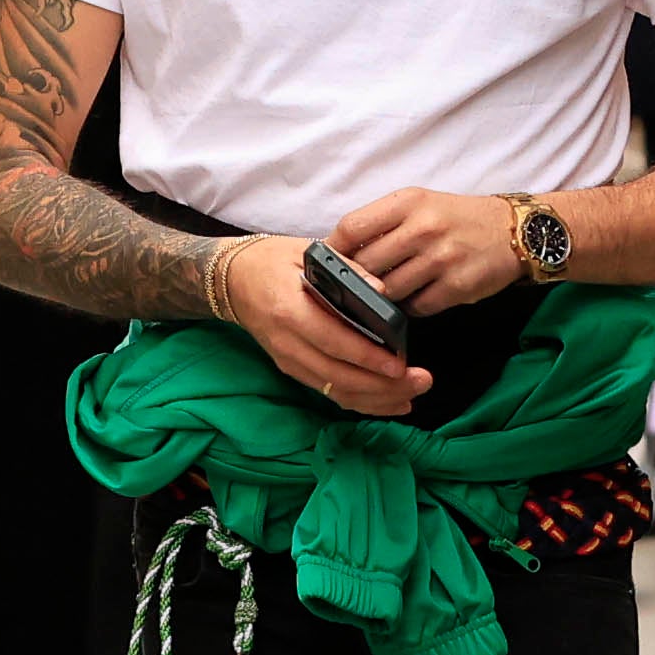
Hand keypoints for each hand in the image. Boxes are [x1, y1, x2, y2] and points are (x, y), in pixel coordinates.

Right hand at [213, 230, 422, 415]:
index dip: (367, 357)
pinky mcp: (293, 370)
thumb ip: (347, 270)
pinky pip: (329, 393)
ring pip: (336, 391)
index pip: (333, 341)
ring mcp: (288, 361)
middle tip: (421, 382)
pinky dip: (361, 402)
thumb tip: (383, 292)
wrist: (233, 281)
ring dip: (377, 399)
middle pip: (338, 376)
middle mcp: (287, 342)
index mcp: (290, 310)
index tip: (400, 365)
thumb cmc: (272, 261)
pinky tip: (390, 402)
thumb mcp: (307, 252)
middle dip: (383, 386)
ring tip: (413, 396)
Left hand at [325, 183, 521, 315]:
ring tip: (388, 293)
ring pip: (388, 291)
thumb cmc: (456, 218)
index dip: (333, 251)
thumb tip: (338, 254)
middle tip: (355, 287)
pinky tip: (415, 299)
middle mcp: (424, 228)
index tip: (328, 264)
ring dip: (383, 297)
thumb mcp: (419, 204)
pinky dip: (410, 308)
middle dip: (357, 280)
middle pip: (366, 265)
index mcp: (408, 202)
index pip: (352, 228)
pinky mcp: (457, 287)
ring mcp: (441, 259)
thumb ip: (382, 224)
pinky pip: (416, 308)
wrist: (514, 231)